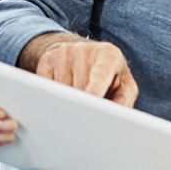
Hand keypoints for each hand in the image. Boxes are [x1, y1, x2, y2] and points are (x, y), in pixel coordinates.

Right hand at [24, 34, 139, 107]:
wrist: (87, 56)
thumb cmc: (110, 77)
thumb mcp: (124, 88)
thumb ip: (123, 103)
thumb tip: (113, 120)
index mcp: (109, 54)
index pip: (100, 74)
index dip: (95, 90)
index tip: (91, 103)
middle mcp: (84, 49)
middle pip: (79, 88)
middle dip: (83, 106)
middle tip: (89, 114)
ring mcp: (63, 52)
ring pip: (61, 91)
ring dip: (68, 103)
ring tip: (80, 98)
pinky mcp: (47, 59)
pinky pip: (46, 88)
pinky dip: (54, 98)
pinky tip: (65, 93)